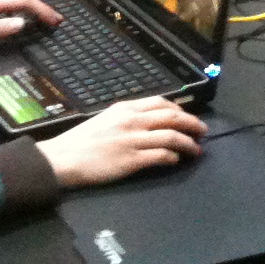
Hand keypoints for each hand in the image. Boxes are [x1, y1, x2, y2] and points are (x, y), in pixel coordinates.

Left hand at [0, 0, 60, 53]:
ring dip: (27, 5)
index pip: (21, 1)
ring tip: (39, 17)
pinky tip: (13, 14)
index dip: (41, 10)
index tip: (55, 21)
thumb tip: (21, 23)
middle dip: (38, 7)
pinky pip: (0, 0)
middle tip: (53, 20)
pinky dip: (14, 6)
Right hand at [36, 97, 207, 187]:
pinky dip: (172, 157)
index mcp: (125, 108)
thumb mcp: (105, 119)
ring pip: (171, 136)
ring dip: (188, 143)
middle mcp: (132, 121)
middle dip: (192, 123)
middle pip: (172, 117)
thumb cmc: (80, 141)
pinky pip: (160, 155)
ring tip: (196, 149)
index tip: (187, 117)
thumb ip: (126, 117)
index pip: (161, 103)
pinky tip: (176, 160)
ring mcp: (132, 140)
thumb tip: (146, 120)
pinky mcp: (131, 160)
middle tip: (203, 131)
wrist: (62, 159)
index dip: (180, 109)